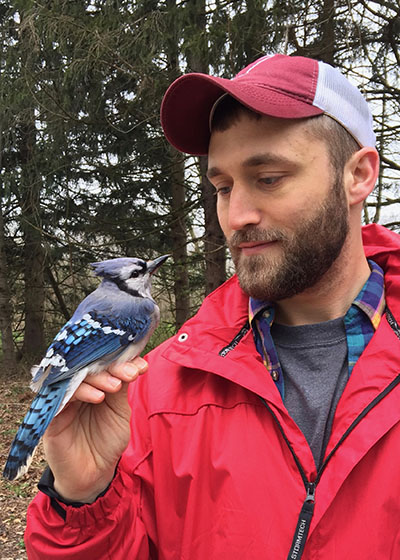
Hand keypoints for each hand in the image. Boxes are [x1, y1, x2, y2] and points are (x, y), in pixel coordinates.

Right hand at [43, 357, 147, 502]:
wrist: (94, 474)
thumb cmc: (106, 440)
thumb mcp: (119, 410)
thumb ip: (121, 388)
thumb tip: (133, 363)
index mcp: (93, 383)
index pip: (103, 363)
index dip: (121, 360)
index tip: (141, 365)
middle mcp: (76, 387)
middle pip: (88, 365)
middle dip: (111, 366)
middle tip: (129, 373)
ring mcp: (63, 399)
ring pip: (75, 376)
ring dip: (98, 377)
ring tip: (115, 386)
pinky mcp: (51, 414)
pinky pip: (62, 395)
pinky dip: (81, 392)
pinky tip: (98, 397)